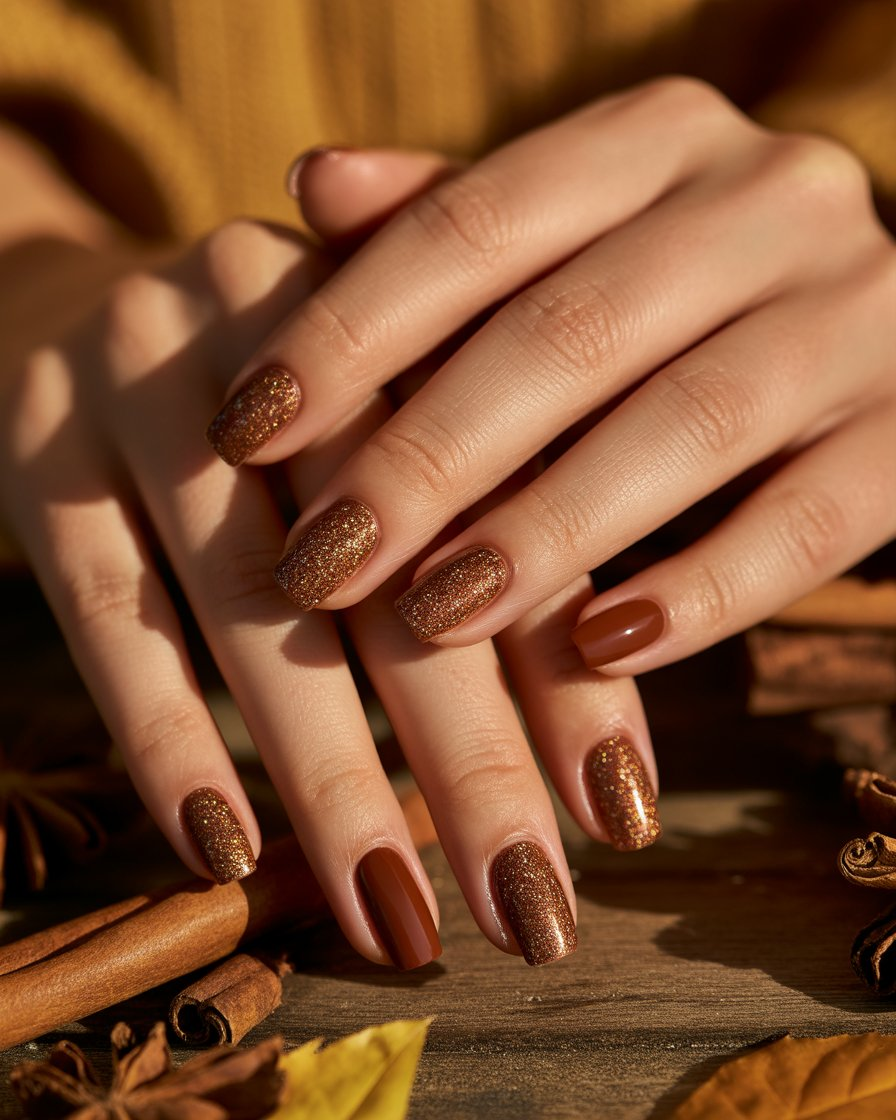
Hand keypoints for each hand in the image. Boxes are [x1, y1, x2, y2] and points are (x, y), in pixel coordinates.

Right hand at [0, 152, 652, 972]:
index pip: (513, 513)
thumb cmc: (290, 404)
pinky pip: (107, 604)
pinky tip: (224, 850)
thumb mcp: (397, 437)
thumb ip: (491, 545)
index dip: (571, 672)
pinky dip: (168, 733)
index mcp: (416, 314)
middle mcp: (292, 320)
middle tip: (528, 913)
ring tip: (392, 915)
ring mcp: (152, 366)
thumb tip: (597, 763)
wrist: (82, 295)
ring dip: (330, 774)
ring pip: (253, 598)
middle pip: (396, 563)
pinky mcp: (41, 432)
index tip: (618, 818)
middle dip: (470, 756)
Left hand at [210, 77, 894, 681]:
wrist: (881, 336)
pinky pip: (806, 524)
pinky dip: (699, 593)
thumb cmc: (677, 299)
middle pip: (568, 334)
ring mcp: (860, 314)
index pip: (476, 224)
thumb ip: (450, 220)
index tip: (246, 426)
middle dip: (426, 459)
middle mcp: (771, 200)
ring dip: (543, 535)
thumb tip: (310, 184)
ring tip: (430, 616)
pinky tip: (598, 650)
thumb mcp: (572, 241)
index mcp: (660, 140)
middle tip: (316, 564)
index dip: (351, 328)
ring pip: (684, 429)